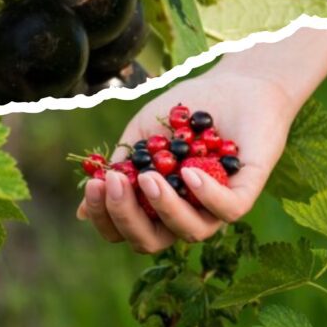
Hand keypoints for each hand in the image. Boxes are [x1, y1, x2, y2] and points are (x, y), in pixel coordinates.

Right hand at [77, 70, 296, 252]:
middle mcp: (184, 214)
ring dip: (163, 207)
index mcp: (155, 206)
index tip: (94, 185)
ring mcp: (215, 207)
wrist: (230, 85)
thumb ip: (118, 171)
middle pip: (150, 242)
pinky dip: (205, 195)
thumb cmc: (181, 113)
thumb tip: (81, 212)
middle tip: (116, 183)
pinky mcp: (245, 193)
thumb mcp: (140, 138)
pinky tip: (188, 172)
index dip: (104, 217)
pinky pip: (227, 211)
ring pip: (189, 232)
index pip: (124, 230)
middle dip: (126, 217)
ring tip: (150, 176)